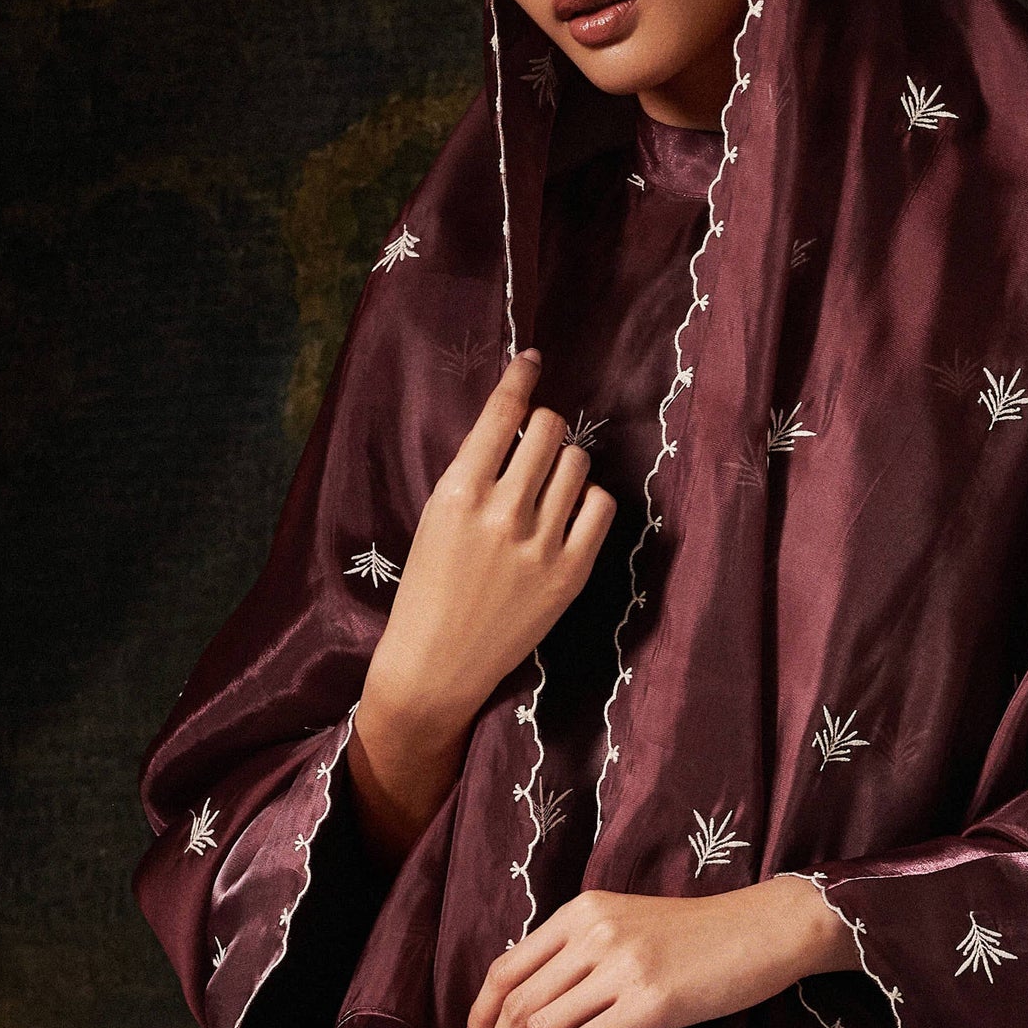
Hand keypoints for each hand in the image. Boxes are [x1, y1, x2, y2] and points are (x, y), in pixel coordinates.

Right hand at [347, 349, 614, 858]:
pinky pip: (600, 506)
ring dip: (565, 463)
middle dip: (545, 428)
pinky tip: (570, 514)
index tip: (533, 361)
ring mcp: (539, 544)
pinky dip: (588, 501)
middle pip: (550, 430)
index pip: (502, 414)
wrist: (434, 666)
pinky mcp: (569, 573)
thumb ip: (475, 474)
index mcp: (457, 493)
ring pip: (577, 463)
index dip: (522, 379)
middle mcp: (501, 513)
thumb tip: (520, 427)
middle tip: (536, 445)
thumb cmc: (427, 589)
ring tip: (547, 486)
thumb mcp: (435, 519)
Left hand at [463, 876, 860, 1027]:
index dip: (480, 1010)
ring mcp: (623, 968)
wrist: (762, 929)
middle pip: (518, 999)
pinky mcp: (650, 1004)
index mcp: (582, 911)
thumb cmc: (696, 934)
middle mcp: (594, 934)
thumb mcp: (626, 922)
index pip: (507, 965)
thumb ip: (579, 949)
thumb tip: (531, 1002)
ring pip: (543, 1024)